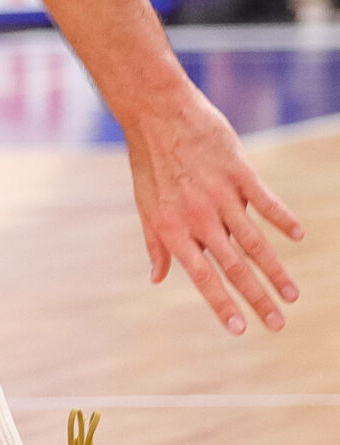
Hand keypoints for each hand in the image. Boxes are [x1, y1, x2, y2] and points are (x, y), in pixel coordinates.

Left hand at [123, 88, 302, 334]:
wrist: (157, 115)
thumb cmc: (150, 164)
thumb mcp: (145, 206)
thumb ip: (157, 244)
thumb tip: (158, 278)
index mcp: (172, 230)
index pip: (201, 276)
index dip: (221, 304)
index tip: (239, 330)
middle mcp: (198, 218)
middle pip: (233, 266)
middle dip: (257, 298)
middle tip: (278, 324)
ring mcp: (220, 196)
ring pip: (254, 241)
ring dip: (275, 270)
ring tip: (292, 294)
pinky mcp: (239, 173)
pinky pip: (265, 201)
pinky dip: (282, 219)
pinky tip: (298, 237)